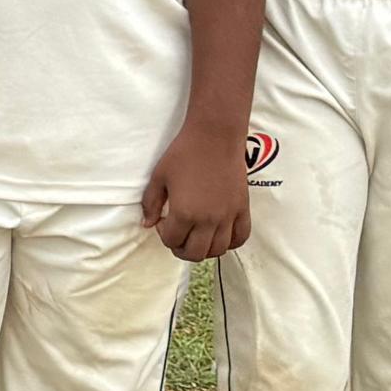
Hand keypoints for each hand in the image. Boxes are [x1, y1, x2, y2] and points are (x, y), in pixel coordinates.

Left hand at [143, 124, 252, 260]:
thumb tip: (147, 224)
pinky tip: (219, 233)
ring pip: (218, 250)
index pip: (172, 241)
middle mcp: (208, 220)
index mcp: (185, 213)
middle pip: (195, 254)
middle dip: (181, 248)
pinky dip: (230, 242)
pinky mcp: (243, 209)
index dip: (163, 234)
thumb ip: (151, 203)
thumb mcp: (159, 177)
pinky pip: (241, 237)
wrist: (215, 136)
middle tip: (177, 233)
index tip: (163, 220)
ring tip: (196, 233)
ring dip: (204, 248)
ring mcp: (228, 216)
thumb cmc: (184, 153)